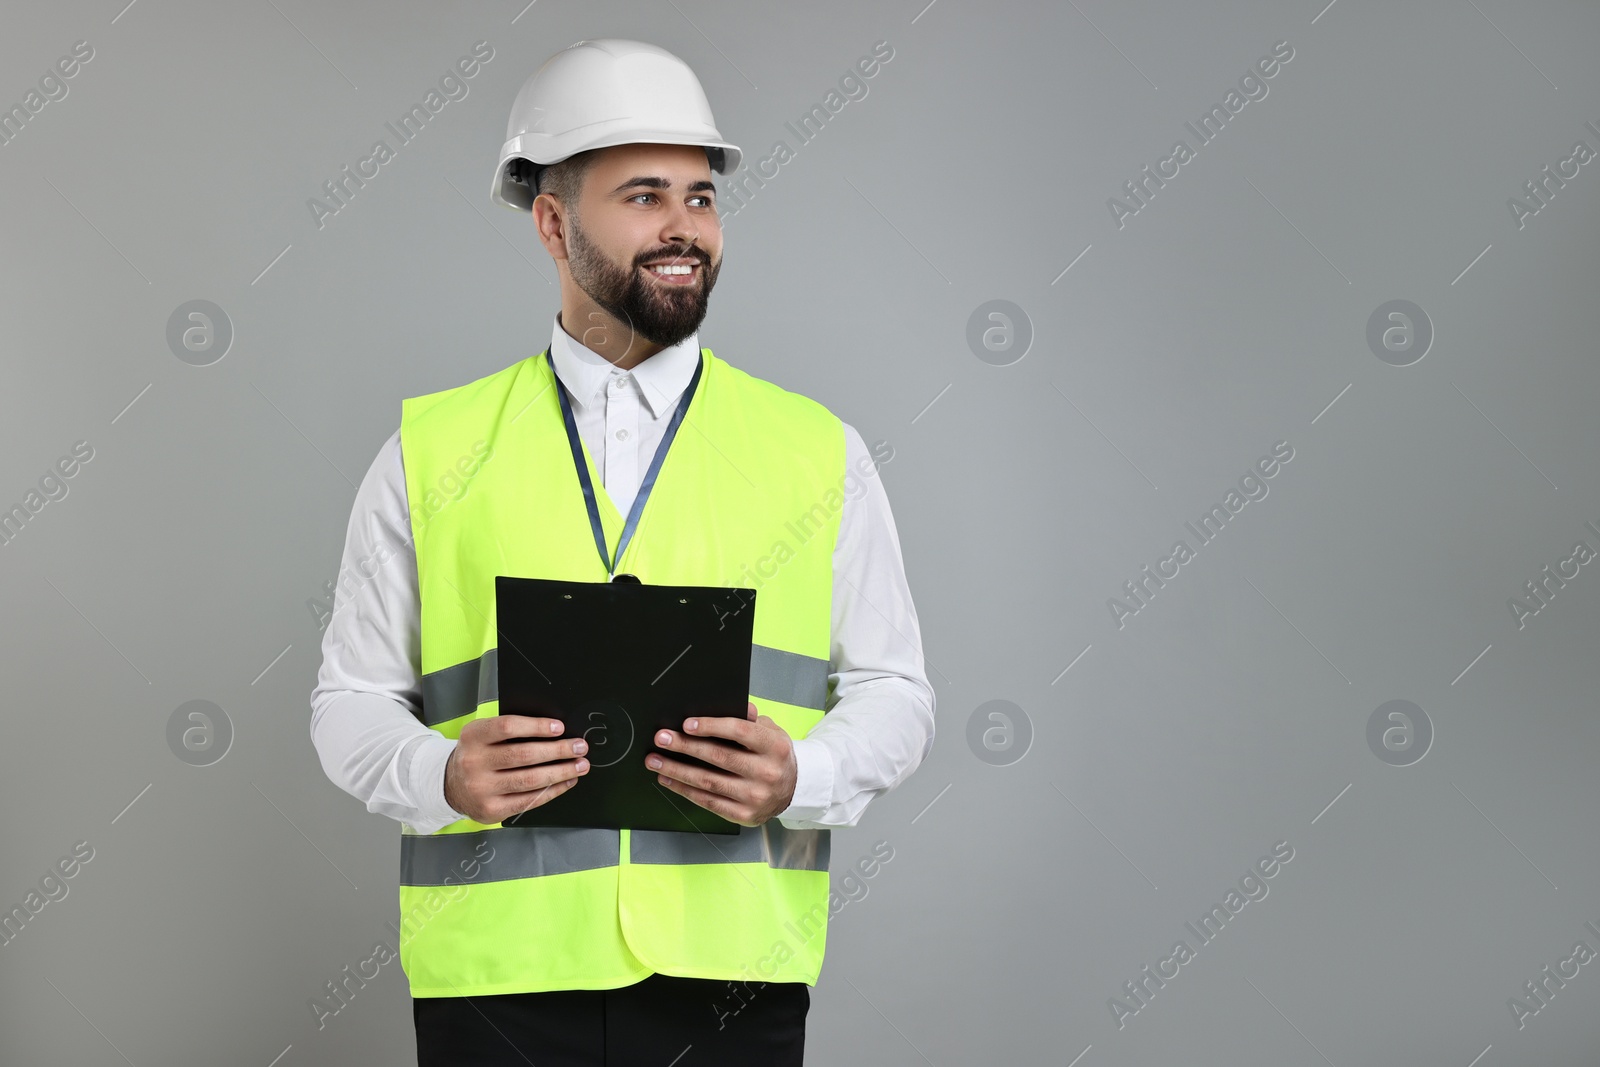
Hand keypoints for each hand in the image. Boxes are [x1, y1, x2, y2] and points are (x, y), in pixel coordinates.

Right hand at [444, 715, 589, 824]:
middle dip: (558, 750)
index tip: (560, 728)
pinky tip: (566, 782)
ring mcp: (482, 789)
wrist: (451, 786)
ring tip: (579, 765)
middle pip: (524, 755)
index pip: (508, 727)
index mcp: (473, 737)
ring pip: (530, 780)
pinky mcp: (492, 810)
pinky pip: (529, 800)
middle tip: (579, 747)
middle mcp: (474, 763)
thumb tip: (554, 731)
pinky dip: (552, 791)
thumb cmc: (478, 755)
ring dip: (561, 772)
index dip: (536, 727)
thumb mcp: (482, 736)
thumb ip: (510, 732)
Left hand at [645, 702, 796, 825]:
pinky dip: (685, 790)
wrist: (792, 789)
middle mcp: (766, 772)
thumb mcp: (771, 732)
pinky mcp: (744, 814)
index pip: (739, 732)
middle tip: (662, 739)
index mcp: (774, 747)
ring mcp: (755, 796)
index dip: (711, 726)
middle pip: (719, 757)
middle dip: (685, 747)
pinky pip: (708, 801)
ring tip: (656, 760)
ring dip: (677, 770)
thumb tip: (736, 706)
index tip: (687, 724)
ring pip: (708, 782)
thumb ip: (751, 720)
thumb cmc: (774, 756)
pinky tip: (669, 779)